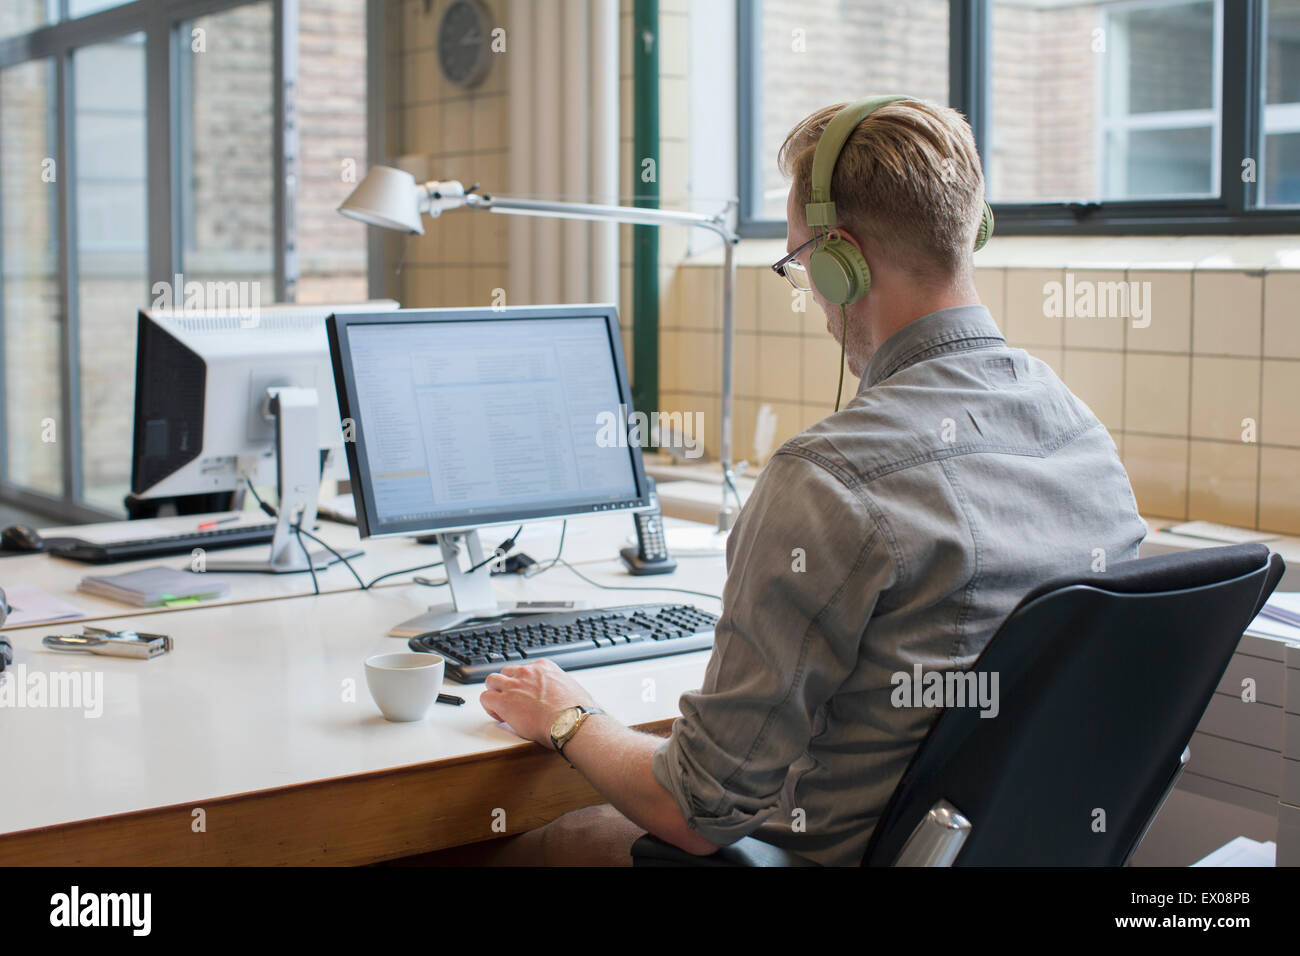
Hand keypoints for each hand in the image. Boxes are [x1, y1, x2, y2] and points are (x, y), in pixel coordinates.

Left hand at [480, 658, 600, 748]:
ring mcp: (514, 685)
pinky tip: (500, 716)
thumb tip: (564, 697)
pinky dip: (490, 707)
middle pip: (506, 672)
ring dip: (495, 692)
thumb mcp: (572, 689)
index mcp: (544, 667)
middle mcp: (527, 672)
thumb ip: (561, 688)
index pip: (524, 668)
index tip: (526, 694)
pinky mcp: (504, 702)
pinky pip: (485, 698)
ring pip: (491, 680)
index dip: (523, 683)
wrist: (572, 721)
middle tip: (513, 701)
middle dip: (507, 685)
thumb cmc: (576, 711)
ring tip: (502, 708)